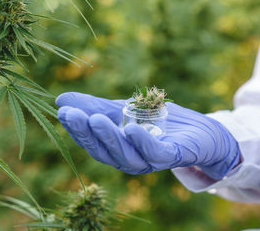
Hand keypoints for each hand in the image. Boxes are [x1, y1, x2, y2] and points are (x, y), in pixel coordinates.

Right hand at [56, 92, 240, 179]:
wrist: (200, 130)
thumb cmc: (160, 122)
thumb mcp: (125, 110)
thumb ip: (96, 107)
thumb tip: (59, 99)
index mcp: (118, 149)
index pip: (93, 142)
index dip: (77, 129)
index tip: (63, 110)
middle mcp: (131, 159)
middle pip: (105, 152)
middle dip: (88, 133)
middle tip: (72, 114)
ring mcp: (151, 160)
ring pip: (126, 156)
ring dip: (110, 138)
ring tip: (96, 119)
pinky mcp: (172, 156)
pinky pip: (154, 153)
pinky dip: (141, 143)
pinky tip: (130, 128)